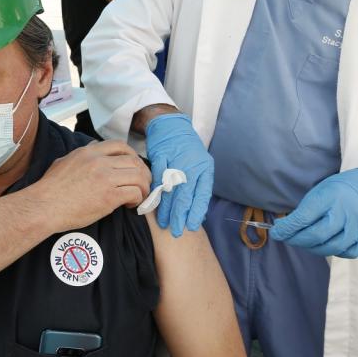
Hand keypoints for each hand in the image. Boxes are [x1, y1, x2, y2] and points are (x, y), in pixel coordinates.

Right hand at [31, 140, 150, 232]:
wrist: (44, 206)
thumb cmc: (50, 188)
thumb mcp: (64, 161)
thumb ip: (82, 154)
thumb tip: (92, 148)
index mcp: (89, 152)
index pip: (120, 145)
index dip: (132, 155)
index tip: (133, 167)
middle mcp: (99, 161)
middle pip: (134, 160)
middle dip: (142, 172)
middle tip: (142, 184)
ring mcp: (105, 178)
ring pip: (138, 176)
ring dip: (143, 187)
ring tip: (139, 196)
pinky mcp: (109, 196)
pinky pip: (134, 192)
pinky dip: (138, 199)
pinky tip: (130, 205)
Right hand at [145, 113, 213, 236]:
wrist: (170, 125)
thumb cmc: (186, 150)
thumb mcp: (199, 165)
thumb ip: (198, 187)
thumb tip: (198, 214)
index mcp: (205, 168)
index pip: (202, 194)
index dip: (196, 212)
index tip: (191, 226)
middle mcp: (192, 164)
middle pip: (185, 195)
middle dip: (180, 215)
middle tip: (175, 231)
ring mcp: (175, 159)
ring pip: (170, 189)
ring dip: (166, 208)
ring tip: (163, 222)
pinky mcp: (160, 154)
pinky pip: (157, 177)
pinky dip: (155, 192)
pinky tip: (153, 204)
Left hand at [270, 168, 357, 258]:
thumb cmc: (340, 191)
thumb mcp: (320, 192)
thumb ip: (304, 211)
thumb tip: (283, 228)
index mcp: (330, 196)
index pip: (304, 217)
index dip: (287, 228)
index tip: (277, 233)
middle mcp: (346, 211)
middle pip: (316, 236)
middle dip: (297, 240)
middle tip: (288, 238)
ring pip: (331, 248)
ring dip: (313, 248)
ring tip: (306, 242)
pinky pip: (348, 252)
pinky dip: (335, 251)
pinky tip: (328, 244)